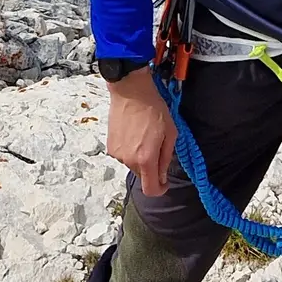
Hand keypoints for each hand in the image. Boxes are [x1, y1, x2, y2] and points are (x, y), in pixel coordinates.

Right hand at [106, 69, 176, 196]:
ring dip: (140, 157)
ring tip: (144, 135)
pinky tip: (134, 133)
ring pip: (133, 165)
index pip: (151, 189)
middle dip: (151, 167)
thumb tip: (162, 176)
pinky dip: (130, 150)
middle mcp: (129, 160)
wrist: (131, 91)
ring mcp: (117, 154)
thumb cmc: (154, 108)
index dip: (160, 190)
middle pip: (142, 176)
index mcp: (146, 158)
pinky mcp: (110, 147)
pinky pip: (124, 156)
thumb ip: (166, 158)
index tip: (164, 183)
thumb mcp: (170, 133)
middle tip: (157, 146)